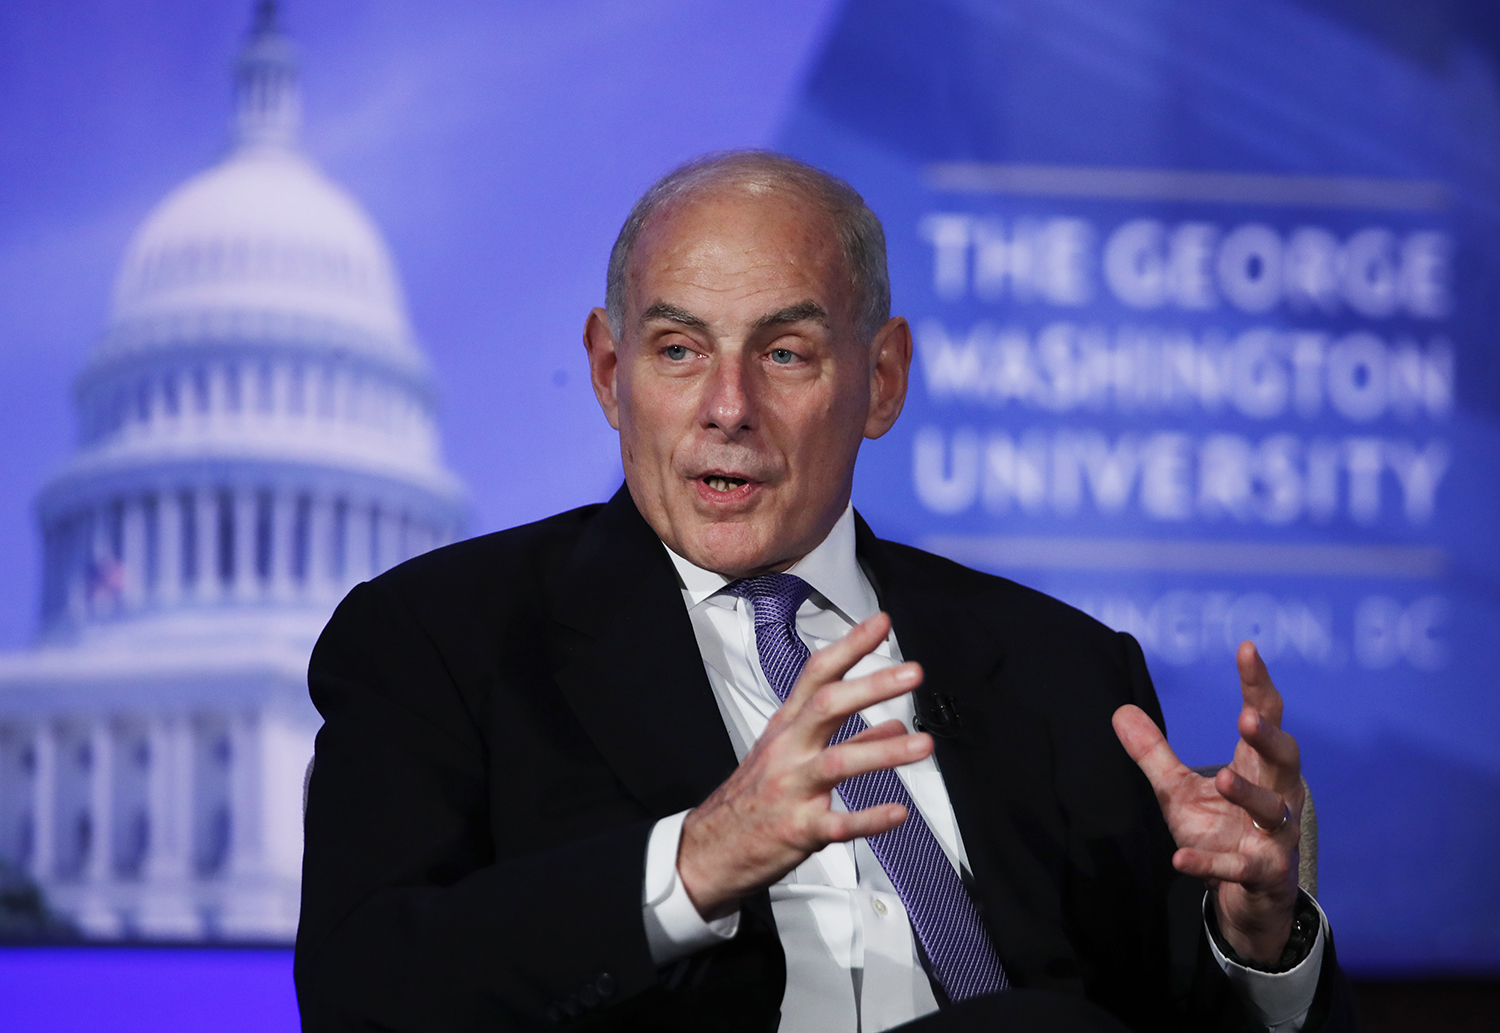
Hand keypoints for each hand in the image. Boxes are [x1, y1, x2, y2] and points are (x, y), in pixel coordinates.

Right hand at [678, 612, 932, 918]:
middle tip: (911, 673)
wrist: (711, 848)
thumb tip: (894, 725)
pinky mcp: (798, 829)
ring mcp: (792, 789)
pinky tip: (897, 812)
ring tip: (923, 745)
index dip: (849, 646)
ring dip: (884, 752)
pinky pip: (838, 824)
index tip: (880, 624)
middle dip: (871, 686)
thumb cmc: (754, 797)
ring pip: (838, 763)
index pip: (817, 674)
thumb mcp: (793, 757)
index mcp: (787, 728)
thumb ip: (853, 740)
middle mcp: (788, 751)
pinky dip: (869, 818)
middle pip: (827, 706)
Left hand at [1113, 641, 1303, 963]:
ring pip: (1274, 812)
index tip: (1246, 648)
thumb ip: (1154, 752)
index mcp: (1258, 767)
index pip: (1264, 716)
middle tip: (1246, 716)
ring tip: (1225, 778)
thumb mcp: (1179, 789)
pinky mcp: (1264, 874)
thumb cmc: (1220, 830)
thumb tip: (1119, 710)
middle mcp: (1276, 795)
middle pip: (1285, 759)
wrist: (1249, 896)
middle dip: (1268, 738)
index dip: (1257, 683)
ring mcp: (1274, 837)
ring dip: (1250, 795)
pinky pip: (1241, 868)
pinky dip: (1212, 863)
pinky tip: (1179, 861)